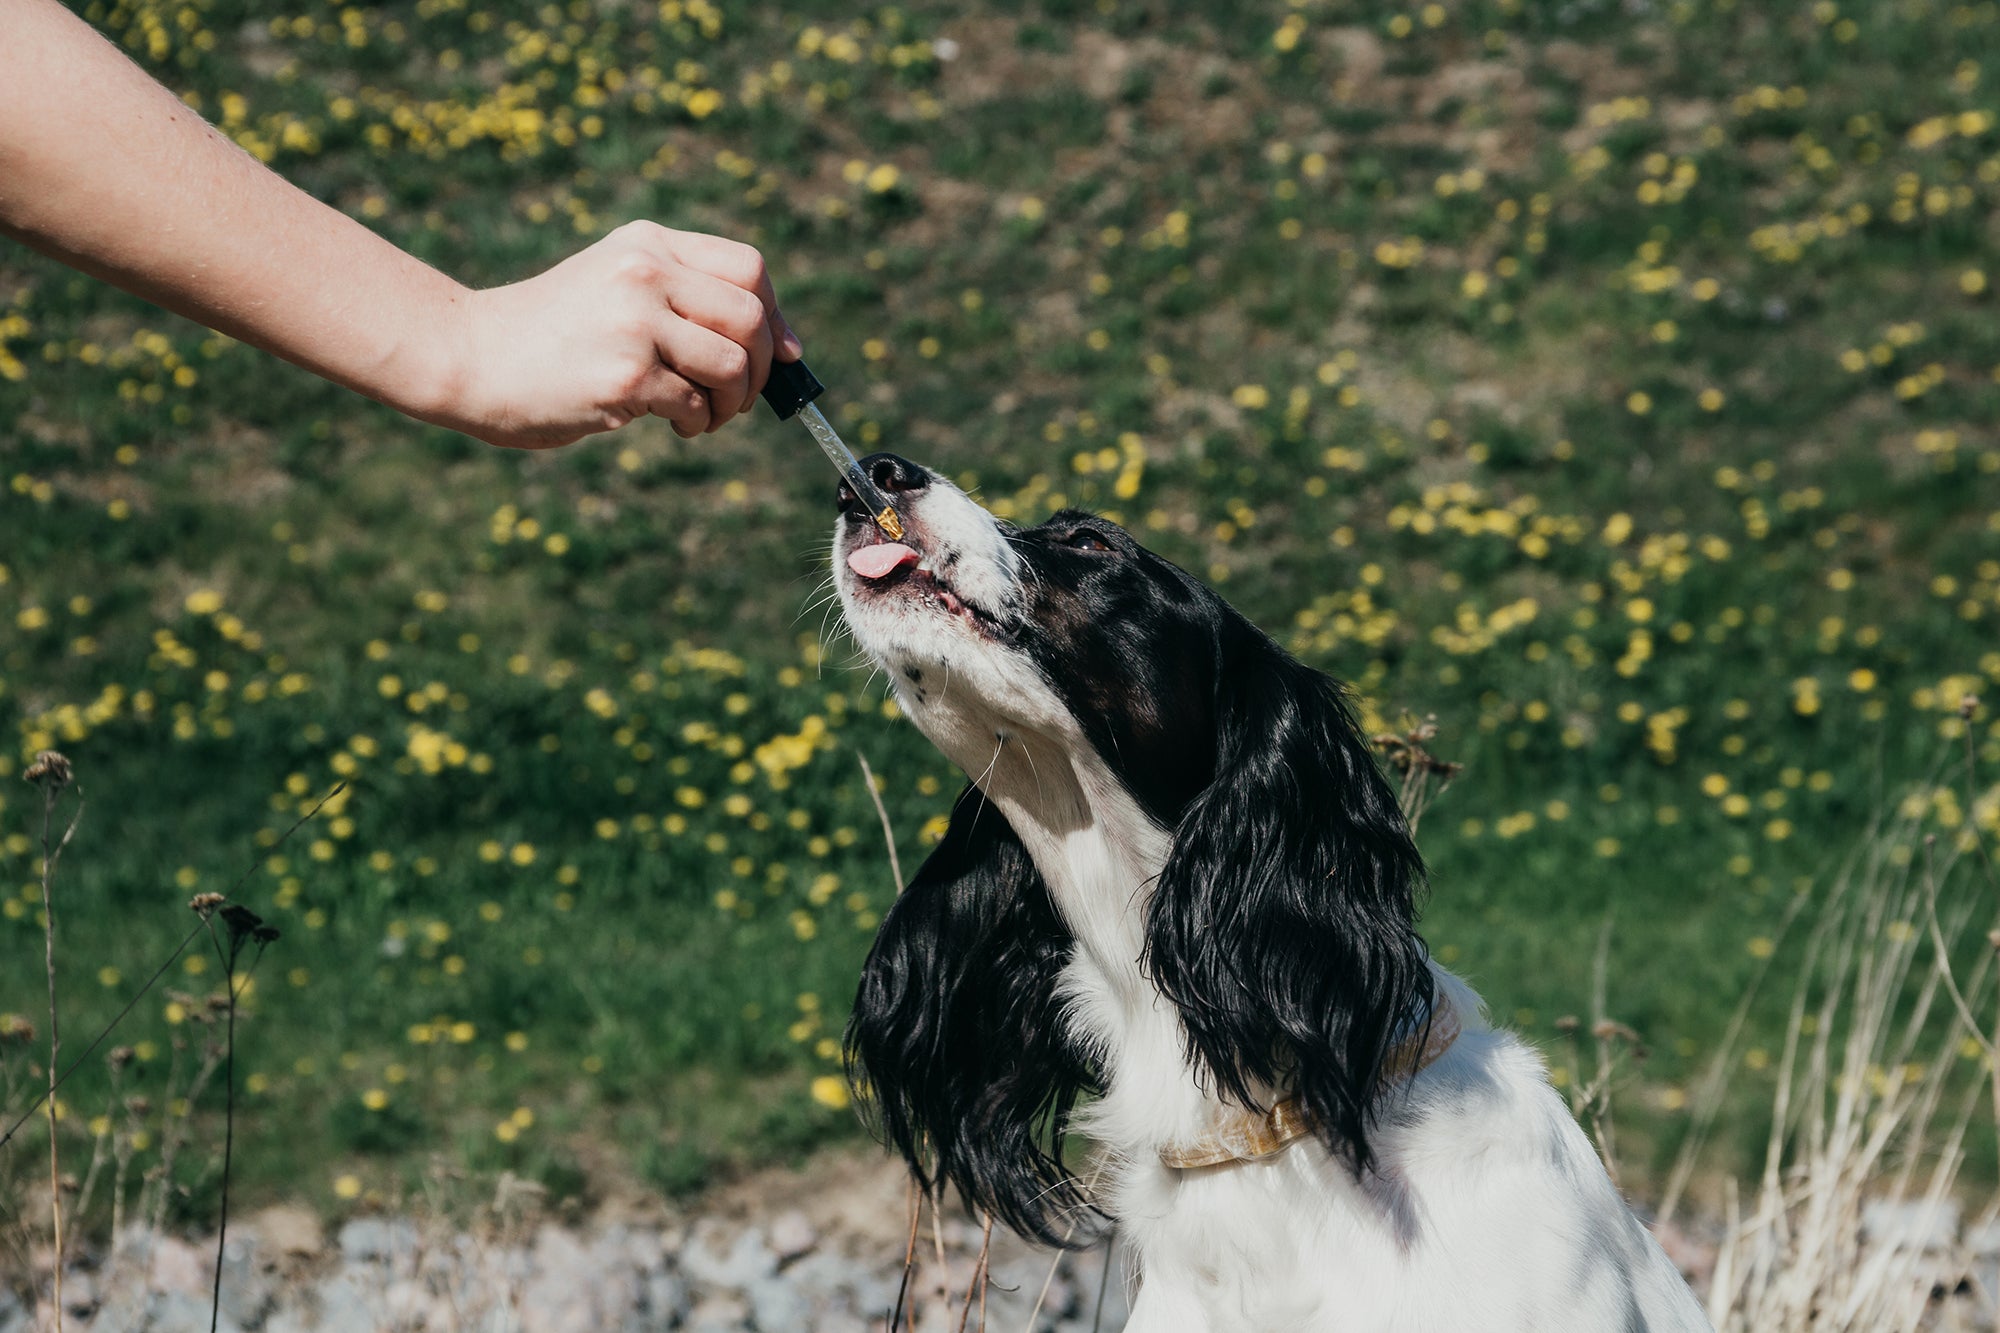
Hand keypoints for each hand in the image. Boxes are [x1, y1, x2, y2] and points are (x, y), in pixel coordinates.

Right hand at [443, 222, 802, 449]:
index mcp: (647, 244)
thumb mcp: (614, 286)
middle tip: (739, 397)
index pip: (749, 267)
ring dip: (733, 402)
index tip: (780, 354)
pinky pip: (696, 403)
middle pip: (751, 317)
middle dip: (762, 368)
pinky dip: (696, 423)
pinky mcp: (625, 374)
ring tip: (704, 416)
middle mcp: (644, 272)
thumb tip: (786, 349)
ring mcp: (635, 322)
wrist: (469, 356)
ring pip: (733, 363)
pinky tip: (671, 425)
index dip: (776, 315)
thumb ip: (684, 299)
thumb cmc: (550, 335)